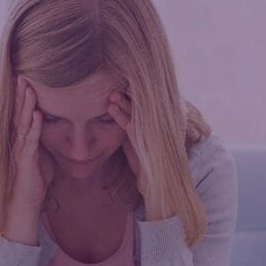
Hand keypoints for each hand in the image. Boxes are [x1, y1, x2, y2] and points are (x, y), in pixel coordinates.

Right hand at [8, 77, 53, 212]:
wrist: (23, 207)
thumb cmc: (33, 183)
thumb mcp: (41, 157)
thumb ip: (44, 141)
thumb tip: (55, 127)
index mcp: (21, 140)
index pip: (20, 113)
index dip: (22, 96)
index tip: (25, 77)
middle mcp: (16, 143)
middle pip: (18, 113)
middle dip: (20, 93)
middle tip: (22, 73)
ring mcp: (19, 152)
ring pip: (22, 124)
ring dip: (26, 106)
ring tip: (29, 88)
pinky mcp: (25, 163)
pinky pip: (30, 142)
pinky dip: (34, 128)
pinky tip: (38, 115)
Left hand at [108, 91, 171, 219]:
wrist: (154, 183)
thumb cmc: (143, 162)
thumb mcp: (135, 142)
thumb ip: (130, 128)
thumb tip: (118, 115)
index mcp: (154, 125)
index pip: (143, 105)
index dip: (132, 95)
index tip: (122, 84)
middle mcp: (154, 126)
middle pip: (140, 105)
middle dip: (128, 94)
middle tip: (116, 83)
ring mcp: (150, 132)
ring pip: (135, 112)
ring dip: (122, 101)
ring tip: (110, 93)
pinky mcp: (143, 140)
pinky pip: (129, 124)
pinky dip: (119, 115)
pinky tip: (111, 107)